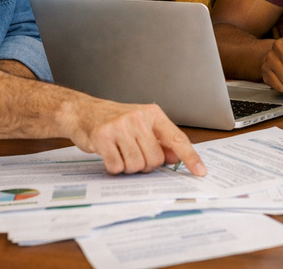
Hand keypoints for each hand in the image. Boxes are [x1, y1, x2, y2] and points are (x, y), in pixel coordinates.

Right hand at [64, 97, 205, 175]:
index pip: (177, 138)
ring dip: (128, 167)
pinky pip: (117, 166)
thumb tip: (175, 158)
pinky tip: (109, 155)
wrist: (82, 111)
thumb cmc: (114, 119)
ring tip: (120, 153)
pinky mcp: (102, 137)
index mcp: (152, 114)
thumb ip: (159, 140)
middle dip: (145, 165)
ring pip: (136, 165)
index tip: (200, 171)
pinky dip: (114, 168)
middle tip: (133, 155)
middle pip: (155, 159)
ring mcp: (120, 126)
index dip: (190, 157)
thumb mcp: (141, 125)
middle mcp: (138, 118)